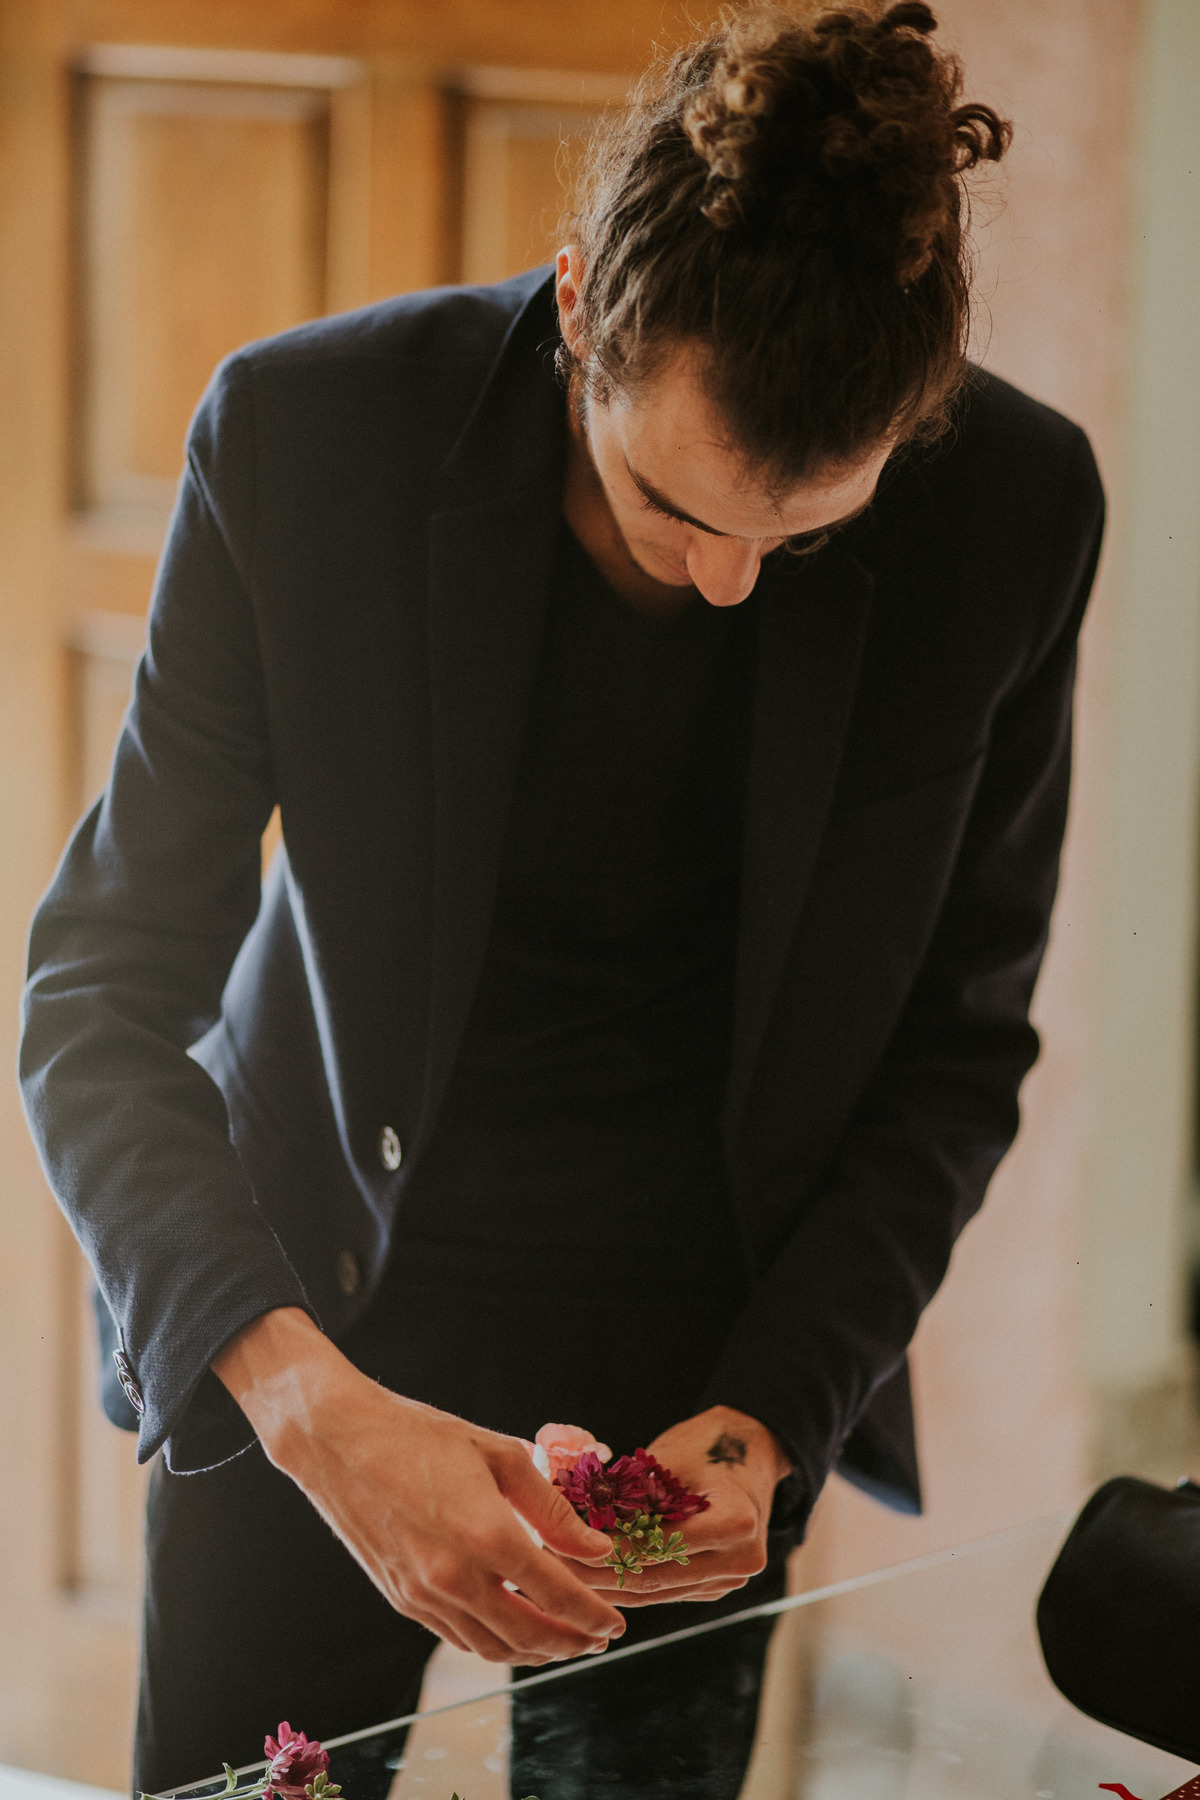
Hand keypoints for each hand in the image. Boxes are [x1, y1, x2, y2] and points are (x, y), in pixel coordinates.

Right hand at [213, 1308, 624, 1663]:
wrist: (339, 1441)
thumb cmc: (421, 1436)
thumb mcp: (499, 1454)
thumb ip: (551, 1508)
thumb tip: (595, 1547)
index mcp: (486, 1534)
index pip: (556, 1593)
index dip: (592, 1614)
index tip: (615, 1623)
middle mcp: (454, 1576)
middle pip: (528, 1634)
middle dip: (571, 1642)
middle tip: (597, 1639)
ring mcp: (423, 1594)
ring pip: (492, 1647)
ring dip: (534, 1652)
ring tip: (562, 1642)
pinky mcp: (401, 1598)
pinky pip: (458, 1637)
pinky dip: (492, 1644)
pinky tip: (511, 1630)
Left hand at [554, 1405, 790, 1606]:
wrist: (750, 1452)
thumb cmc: (705, 1446)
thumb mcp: (666, 1462)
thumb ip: (631, 1496)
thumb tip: (571, 1522)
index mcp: (737, 1521)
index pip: (658, 1544)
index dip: (607, 1547)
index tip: (562, 1540)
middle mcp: (740, 1559)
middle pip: (654, 1576)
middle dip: (597, 1572)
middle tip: (549, 1561)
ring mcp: (731, 1580)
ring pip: (655, 1593)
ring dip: (606, 1584)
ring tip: (559, 1570)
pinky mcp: (717, 1588)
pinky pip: (664, 1591)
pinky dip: (627, 1584)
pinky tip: (589, 1577)